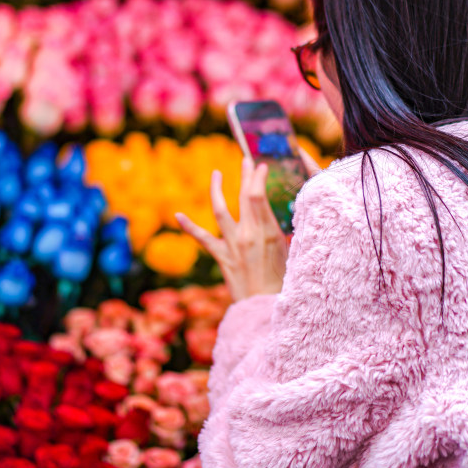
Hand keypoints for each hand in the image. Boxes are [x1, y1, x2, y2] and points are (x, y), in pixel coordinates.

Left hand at [175, 149, 320, 302]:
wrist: (263, 308)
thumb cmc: (282, 283)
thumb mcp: (288, 253)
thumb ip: (281, 232)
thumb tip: (278, 216)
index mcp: (268, 233)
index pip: (258, 196)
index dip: (257, 177)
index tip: (261, 166)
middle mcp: (247, 235)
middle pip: (243, 197)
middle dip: (245, 175)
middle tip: (246, 159)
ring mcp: (232, 245)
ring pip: (221, 211)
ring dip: (217, 190)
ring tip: (216, 173)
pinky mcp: (221, 257)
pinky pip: (202, 239)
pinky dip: (189, 226)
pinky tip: (178, 215)